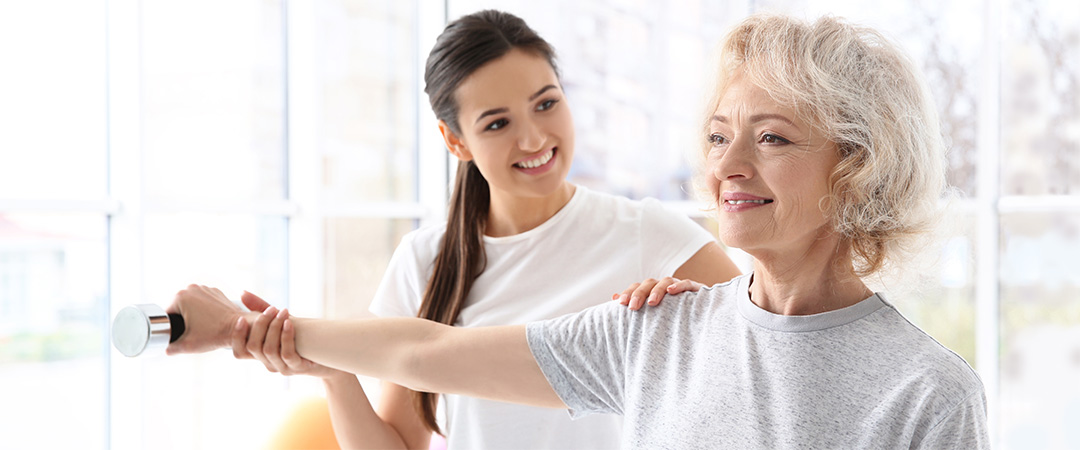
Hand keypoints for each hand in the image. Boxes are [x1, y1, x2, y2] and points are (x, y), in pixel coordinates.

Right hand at [166, 284, 254, 354]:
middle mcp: (193, 288)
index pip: (166, 314)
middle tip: (191, 333)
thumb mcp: (187, 345)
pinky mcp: (216, 293)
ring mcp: (206, 289)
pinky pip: (203, 303)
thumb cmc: (215, 334)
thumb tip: (166, 348)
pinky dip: (203, 312)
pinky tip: (209, 322)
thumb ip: (171, 347)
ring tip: (201, 328)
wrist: (240, 328)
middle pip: (178, 308)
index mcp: (181, 296)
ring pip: (190, 305)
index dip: (171, 327)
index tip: (179, 334)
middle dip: (182, 321)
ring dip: (192, 315)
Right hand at [231, 292, 345, 378]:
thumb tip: (242, 292)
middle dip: (260, 325)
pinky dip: (286, 337)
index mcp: (261, 355)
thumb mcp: (280, 321)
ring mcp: (283, 368)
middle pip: (253, 346)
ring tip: (283, 313)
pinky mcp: (298, 368)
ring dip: (274, 328)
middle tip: (272, 309)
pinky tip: (289, 323)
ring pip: (268, 349)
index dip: (236, 336)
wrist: (329, 353)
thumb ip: (261, 309)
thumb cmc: (301, 335)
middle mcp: (269, 363)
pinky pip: (287, 354)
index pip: (239, 352)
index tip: (242, 318)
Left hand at [612, 277, 704, 310]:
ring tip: (651, 302)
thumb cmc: (673, 316)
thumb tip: (613, 297)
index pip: (638, 287)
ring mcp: (680, 287)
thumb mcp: (652, 314)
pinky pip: (687, 283)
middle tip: (633, 308)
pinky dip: (679, 286)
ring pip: (666, 281)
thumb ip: (635, 304)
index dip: (629, 293)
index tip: (620, 303)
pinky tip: (671, 292)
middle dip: (639, 294)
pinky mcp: (696, 289)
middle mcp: (665, 286)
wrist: (702, 318)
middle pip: (649, 283)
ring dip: (657, 290)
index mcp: (653, 291)